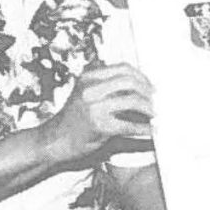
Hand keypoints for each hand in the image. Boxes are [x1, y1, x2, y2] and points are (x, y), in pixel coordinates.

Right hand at [38, 63, 155, 167]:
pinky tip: (150, 129)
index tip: (150, 86)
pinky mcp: (100, 126)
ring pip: (132, 100)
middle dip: (147, 90)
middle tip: (155, 100)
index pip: (123, 68)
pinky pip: (129, 125)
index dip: (141, 76)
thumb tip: (134, 79)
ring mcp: (95, 107)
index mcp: (88, 77)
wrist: (55, 140)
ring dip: (148, 107)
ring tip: (154, 113)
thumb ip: (103, 82)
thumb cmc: (72, 119)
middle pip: (130, 81)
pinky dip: (144, 128)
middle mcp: (91, 89)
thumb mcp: (83, 91)